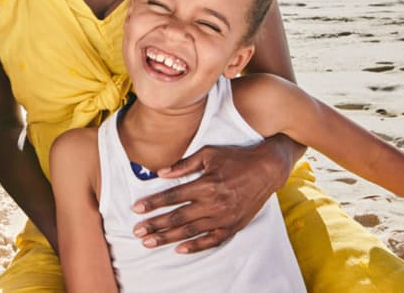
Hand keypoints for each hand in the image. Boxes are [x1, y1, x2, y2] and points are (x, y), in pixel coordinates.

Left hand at [131, 142, 289, 252]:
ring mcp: (223, 217)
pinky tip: (179, 249)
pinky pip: (211, 241)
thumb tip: (160, 173)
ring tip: (149, 243)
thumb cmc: (236, 158)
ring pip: (190, 231)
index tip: (136, 209)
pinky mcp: (233, 226)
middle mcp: (213, 203)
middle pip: (177, 218)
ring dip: (167, 238)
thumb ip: (183, 165)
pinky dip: (195, 246)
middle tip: (137, 231)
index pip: (172, 197)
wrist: (267, 169)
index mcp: (206, 184)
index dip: (152, 203)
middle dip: (154, 225)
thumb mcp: (209, 154)